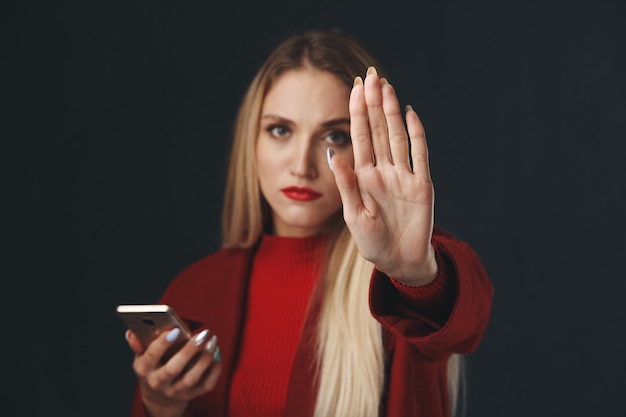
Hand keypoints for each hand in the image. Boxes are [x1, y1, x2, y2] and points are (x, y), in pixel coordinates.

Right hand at [127, 328, 221, 416]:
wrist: (160, 398)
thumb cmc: (153, 368)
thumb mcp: (142, 357)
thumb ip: (139, 344)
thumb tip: (132, 332)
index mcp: (144, 370)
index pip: (150, 357)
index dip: (162, 344)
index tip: (174, 329)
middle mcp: (159, 383)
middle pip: (173, 369)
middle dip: (188, 351)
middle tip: (202, 334)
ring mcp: (176, 391)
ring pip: (191, 378)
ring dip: (204, 359)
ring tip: (212, 341)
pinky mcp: (192, 395)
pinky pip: (207, 384)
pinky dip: (215, 369)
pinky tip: (217, 353)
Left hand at [330, 66, 436, 285]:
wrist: (399, 262)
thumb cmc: (373, 242)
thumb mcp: (355, 215)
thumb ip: (347, 185)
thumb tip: (334, 153)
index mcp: (364, 176)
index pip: (359, 137)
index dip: (356, 113)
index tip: (353, 87)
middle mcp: (383, 171)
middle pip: (377, 130)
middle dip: (373, 103)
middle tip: (371, 75)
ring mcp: (403, 176)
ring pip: (397, 137)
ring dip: (391, 113)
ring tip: (387, 87)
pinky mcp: (422, 186)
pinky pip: (420, 155)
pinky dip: (417, 135)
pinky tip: (410, 114)